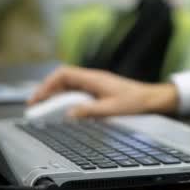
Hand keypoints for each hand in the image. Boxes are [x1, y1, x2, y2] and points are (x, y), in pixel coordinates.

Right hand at [28, 66, 178, 117]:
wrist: (152, 99)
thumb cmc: (136, 101)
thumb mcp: (111, 109)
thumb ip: (89, 112)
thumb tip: (69, 115)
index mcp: (94, 78)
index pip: (63, 74)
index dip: (47, 84)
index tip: (38, 98)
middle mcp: (93, 79)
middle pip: (63, 80)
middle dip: (48, 92)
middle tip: (37, 106)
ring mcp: (96, 84)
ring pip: (70, 87)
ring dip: (57, 97)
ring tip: (47, 110)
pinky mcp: (100, 91)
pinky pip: (79, 93)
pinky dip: (69, 100)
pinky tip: (66, 111)